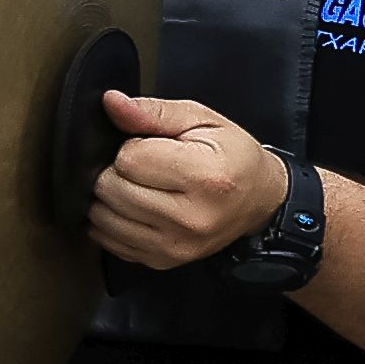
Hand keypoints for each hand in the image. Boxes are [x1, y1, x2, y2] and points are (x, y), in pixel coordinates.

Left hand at [91, 88, 291, 272]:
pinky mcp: (163, 261)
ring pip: (102, 217)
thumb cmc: (234, 158)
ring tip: (143, 187)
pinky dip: (113, 222)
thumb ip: (153, 111)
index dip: (133, 146)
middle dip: (117, 172)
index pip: (128, 159)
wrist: (261, 200)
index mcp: (205, 178)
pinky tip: (137, 209)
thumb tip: (112, 102)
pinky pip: (109, 241)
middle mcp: (191, 218)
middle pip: (110, 189)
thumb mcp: (202, 121)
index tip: (154, 147)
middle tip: (148, 168)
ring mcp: (176, 245)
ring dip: (111, 198)